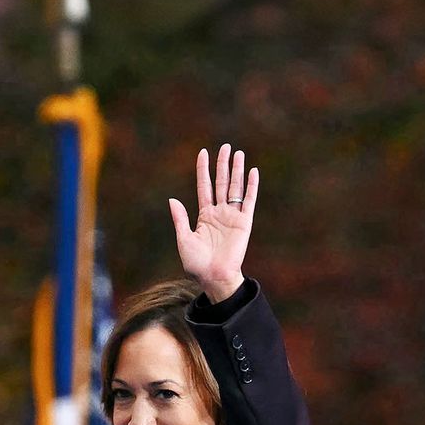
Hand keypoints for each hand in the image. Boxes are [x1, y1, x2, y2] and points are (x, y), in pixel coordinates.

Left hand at [168, 144, 258, 302]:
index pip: (204, 187)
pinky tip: (252, 171)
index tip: (203, 153)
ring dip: (236, 170)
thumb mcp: (184, 239)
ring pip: (234, 188)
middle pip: (221, 183)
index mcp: (204, 216)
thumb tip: (172, 199)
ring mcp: (232, 217)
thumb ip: (180, 218)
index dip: (203, 170)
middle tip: (225, 146)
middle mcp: (219, 213)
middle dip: (222, 165)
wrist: (214, 277)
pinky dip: (251, 186)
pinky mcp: (244, 223)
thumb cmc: (197, 263)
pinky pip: (249, 201)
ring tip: (238, 153)